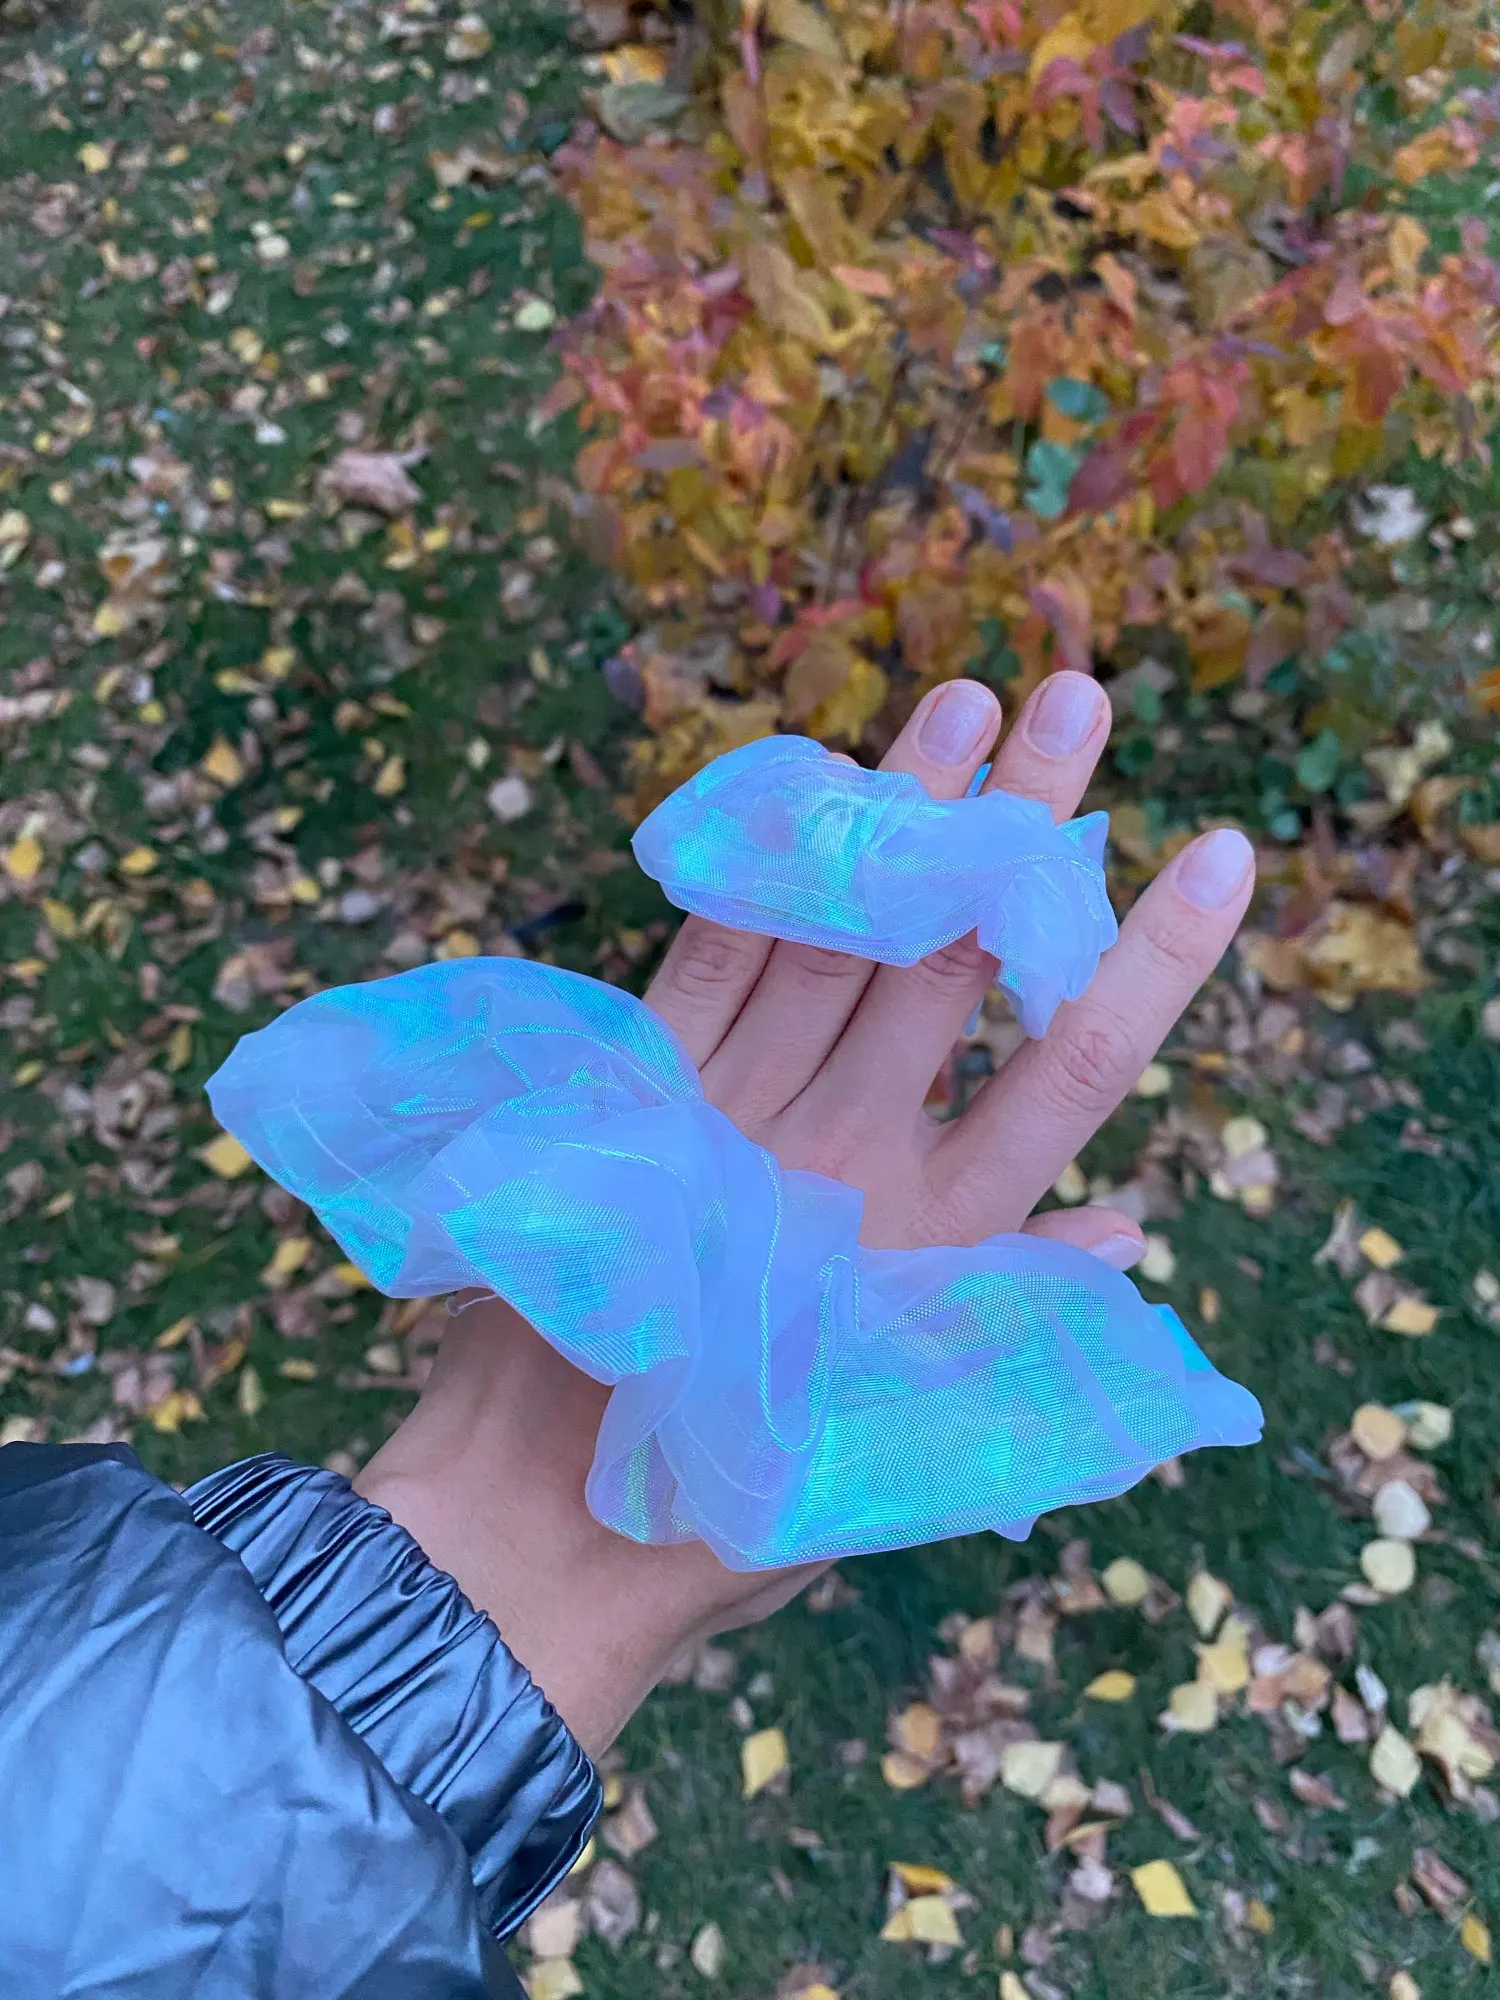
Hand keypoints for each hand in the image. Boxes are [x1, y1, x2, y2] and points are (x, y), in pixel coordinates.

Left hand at [357, 674, 1254, 1754]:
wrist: (547, 1523)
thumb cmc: (746, 1483)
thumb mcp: (912, 1423)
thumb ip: (1020, 1307)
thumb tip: (1130, 1222)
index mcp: (939, 1236)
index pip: (1073, 1068)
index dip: (1153, 957)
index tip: (1220, 853)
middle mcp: (846, 1152)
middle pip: (953, 957)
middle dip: (1022, 822)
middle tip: (1078, 700)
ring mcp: (734, 1113)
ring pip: (837, 933)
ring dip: (901, 816)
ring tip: (966, 700)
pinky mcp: (636, 1097)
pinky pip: (710, 959)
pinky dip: (765, 874)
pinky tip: (809, 793)